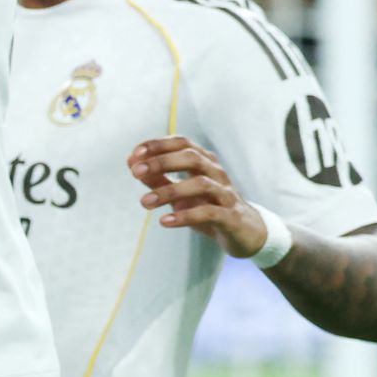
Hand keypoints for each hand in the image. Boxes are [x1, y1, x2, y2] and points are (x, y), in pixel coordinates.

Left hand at [131, 134, 266, 256]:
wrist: (245, 233)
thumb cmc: (208, 206)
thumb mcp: (180, 192)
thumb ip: (157, 178)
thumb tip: (131, 162)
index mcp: (204, 163)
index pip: (183, 143)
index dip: (158, 145)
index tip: (134, 154)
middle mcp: (217, 173)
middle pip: (192, 157)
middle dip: (162, 162)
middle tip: (135, 172)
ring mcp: (226, 194)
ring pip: (200, 184)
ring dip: (169, 191)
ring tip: (144, 202)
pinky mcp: (231, 217)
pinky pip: (209, 213)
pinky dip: (186, 216)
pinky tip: (164, 221)